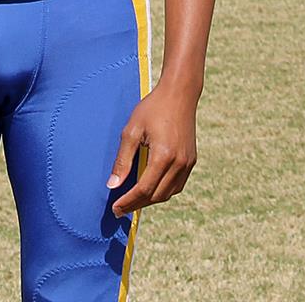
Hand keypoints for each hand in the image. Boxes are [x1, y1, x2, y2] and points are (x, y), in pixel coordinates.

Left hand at [106, 78, 197, 215]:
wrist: (179, 94)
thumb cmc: (153, 108)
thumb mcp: (132, 130)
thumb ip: (122, 160)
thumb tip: (112, 185)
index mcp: (163, 156)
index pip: (144, 189)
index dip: (129, 202)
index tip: (115, 209)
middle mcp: (179, 163)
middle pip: (157, 196)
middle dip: (138, 204)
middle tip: (120, 208)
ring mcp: (188, 163)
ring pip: (169, 193)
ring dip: (151, 199)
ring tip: (133, 199)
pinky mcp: (191, 160)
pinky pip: (177, 184)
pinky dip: (163, 190)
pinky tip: (151, 187)